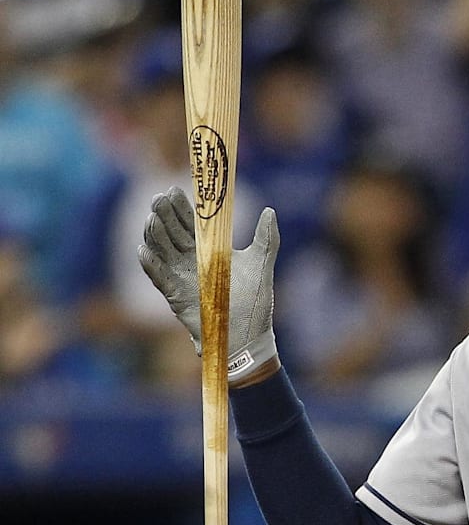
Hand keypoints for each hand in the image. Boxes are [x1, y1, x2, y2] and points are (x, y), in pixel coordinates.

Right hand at [138, 186, 280, 384]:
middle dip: (164, 215)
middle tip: (160, 198)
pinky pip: (159, 278)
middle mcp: (191, 262)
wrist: (250, 336)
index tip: (175, 189)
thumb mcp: (261, 264)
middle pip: (172, 233)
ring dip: (155, 234)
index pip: (190, 224)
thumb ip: (266, 239)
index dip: (181, 207)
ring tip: (152, 218)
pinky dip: (151, 264)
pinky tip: (143, 249)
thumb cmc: (255, 302)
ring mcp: (181, 278)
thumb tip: (270, 211)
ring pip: (161, 251)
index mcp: (209, 252)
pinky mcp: (176, 296)